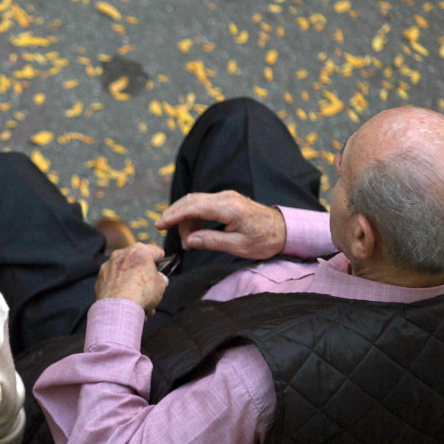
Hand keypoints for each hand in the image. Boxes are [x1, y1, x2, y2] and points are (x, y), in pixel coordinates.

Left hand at [95, 243, 168, 316]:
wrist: (119, 307)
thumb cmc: (142, 292)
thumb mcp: (161, 285)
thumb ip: (160, 279)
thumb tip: (158, 280)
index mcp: (138, 251)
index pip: (154, 251)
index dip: (160, 259)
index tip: (162, 263)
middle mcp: (121, 255)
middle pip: (137, 264)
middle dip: (144, 277)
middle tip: (151, 289)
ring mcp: (108, 267)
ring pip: (124, 276)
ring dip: (132, 287)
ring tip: (140, 303)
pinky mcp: (99, 280)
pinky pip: (114, 285)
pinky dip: (120, 293)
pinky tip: (127, 305)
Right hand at [154, 191, 285, 259]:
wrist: (284, 230)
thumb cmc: (265, 239)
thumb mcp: (239, 246)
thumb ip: (212, 241)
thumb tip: (189, 241)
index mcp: (229, 208)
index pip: (194, 207)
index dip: (174, 215)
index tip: (159, 224)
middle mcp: (226, 198)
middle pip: (191, 201)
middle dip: (175, 216)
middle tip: (166, 232)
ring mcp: (226, 197)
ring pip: (195, 202)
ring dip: (185, 219)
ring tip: (188, 240)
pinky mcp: (226, 200)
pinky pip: (203, 204)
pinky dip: (193, 216)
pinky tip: (194, 232)